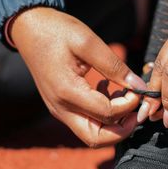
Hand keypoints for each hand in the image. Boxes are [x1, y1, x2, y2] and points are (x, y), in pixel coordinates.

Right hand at [11, 7, 145, 146]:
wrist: (28, 29)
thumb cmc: (56, 31)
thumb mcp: (88, 41)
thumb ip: (114, 66)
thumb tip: (139, 86)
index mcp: (67, 91)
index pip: (107, 114)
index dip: (128, 105)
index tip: (137, 89)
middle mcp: (61, 108)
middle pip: (97, 139)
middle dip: (122, 130)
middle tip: (135, 110)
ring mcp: (59, 110)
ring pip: (91, 135)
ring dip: (113, 125)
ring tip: (123, 98)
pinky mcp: (61, 107)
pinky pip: (85, 122)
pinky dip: (102, 116)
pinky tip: (107, 91)